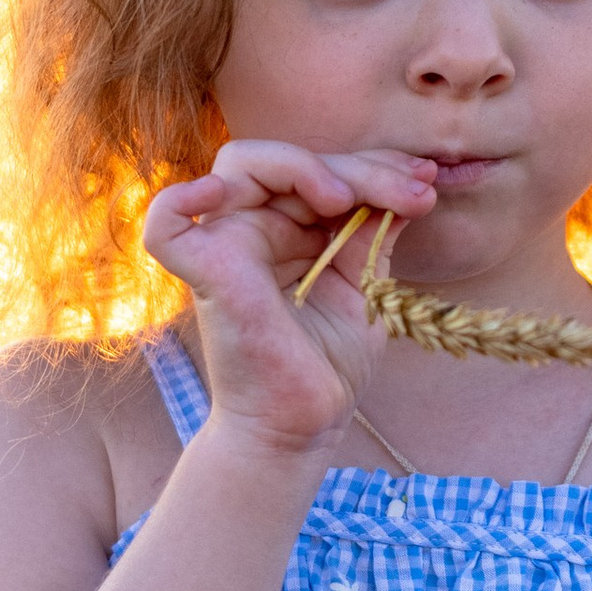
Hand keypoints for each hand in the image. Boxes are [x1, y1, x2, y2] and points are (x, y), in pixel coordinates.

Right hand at [142, 142, 437, 456]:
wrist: (304, 427)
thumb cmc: (328, 364)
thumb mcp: (367, 285)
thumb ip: (377, 232)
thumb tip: (415, 182)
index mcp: (288, 229)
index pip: (321, 171)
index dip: (374, 167)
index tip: (426, 185)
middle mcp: (252, 230)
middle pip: (290, 163)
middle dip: (359, 168)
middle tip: (412, 194)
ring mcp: (224, 246)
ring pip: (239, 167)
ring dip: (300, 166)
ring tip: (347, 198)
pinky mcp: (205, 273)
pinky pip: (165, 225)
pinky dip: (180, 200)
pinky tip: (219, 192)